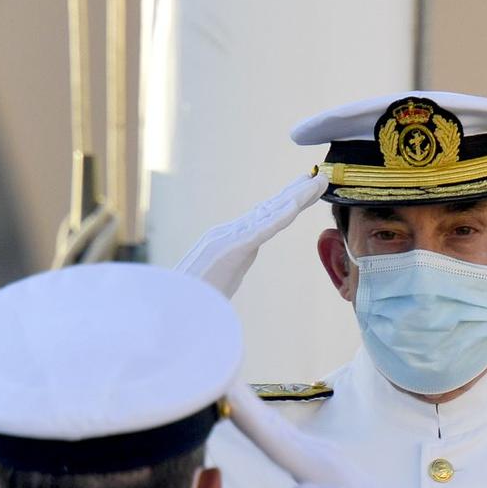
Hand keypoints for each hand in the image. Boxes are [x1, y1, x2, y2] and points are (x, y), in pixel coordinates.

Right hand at [171, 172, 329, 297]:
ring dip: (298, 196)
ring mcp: (229, 238)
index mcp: (226, 242)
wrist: (168, 310)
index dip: (283, 204)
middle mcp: (228, 233)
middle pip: (269, 209)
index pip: (261, 219)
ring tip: (319, 183)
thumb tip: (231, 271)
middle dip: (296, 192)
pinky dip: (281, 215)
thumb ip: (224, 273)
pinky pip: (262, 230)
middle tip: (318, 177)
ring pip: (271, 213)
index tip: (302, 192)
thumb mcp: (213, 285)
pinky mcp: (232, 249)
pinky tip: (298, 204)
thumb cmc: (189, 302)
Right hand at [224, 383, 427, 487]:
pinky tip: (252, 416)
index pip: (274, 439)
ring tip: (222, 384)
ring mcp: (316, 456)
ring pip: (275, 425)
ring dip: (248, 405)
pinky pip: (281, 436)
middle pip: (270, 423)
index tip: (224, 391)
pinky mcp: (315, 462)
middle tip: (210, 370)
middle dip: (240, 399)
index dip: (247, 415)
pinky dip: (261, 422)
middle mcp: (316, 454)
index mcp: (318, 467)